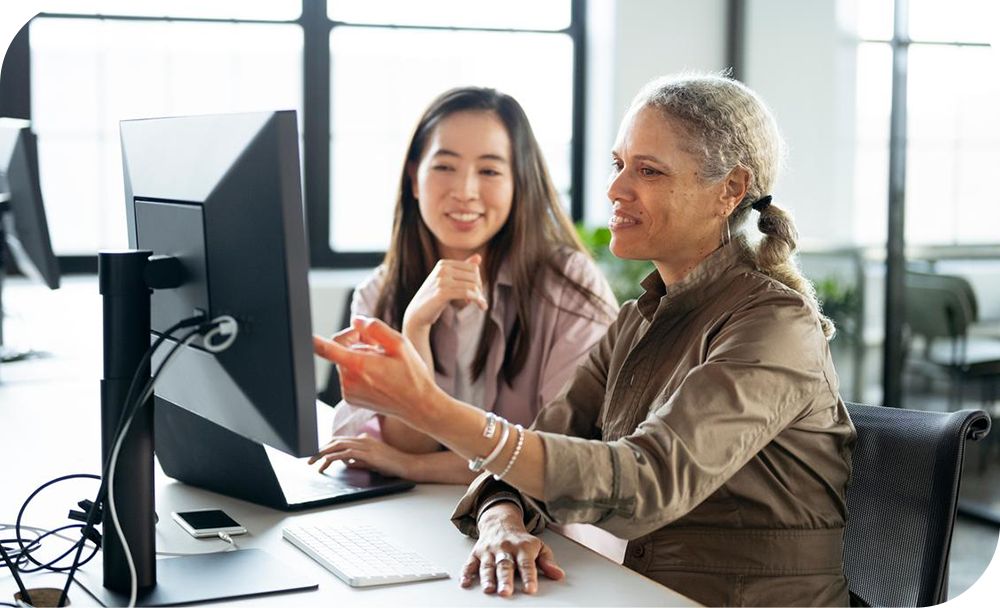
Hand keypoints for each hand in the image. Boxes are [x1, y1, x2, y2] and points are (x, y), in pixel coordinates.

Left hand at [308, 433, 410, 478]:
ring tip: (313, 461)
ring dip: (323, 453)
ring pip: (338, 445)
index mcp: (364, 439)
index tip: (317, 456)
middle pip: (336, 441)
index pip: (340, 441)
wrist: (405, 464)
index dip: (327, 447)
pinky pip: (346, 453)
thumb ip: (358, 460)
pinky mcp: (367, 453)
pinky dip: (334, 456)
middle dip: (320, 449)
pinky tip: (326, 461)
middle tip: (310, 459)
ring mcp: (365, 445)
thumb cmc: (391, 464)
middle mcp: (363, 439)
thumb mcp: (371, 461)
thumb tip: (346, 462)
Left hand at [313, 317, 440, 424]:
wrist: (417, 405)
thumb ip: (375, 328)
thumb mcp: (399, 344)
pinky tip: (377, 377)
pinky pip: (348, 376)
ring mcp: (348, 391)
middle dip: (356, 343)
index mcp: (359, 364)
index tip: (302, 338)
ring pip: (345, 362)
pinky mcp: (349, 398)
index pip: (328, 349)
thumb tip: (356, 322)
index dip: (314, 341)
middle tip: (378, 347)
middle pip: (341, 349)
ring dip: (359, 358)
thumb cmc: (411, 373)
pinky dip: (359, 372)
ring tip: (381, 365)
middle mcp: (349, 380)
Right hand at [402, 254, 487, 335]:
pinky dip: (477, 300)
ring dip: (480, 297)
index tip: (475, 293)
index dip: (478, 281)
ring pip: (472, 285)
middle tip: (480, 301)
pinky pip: (467, 293)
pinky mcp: (442, 293)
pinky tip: (480, 306)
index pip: (473, 268)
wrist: (417, 313)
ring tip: (482, 305)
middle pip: (474, 276)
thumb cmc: (434, 297)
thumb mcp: (448, 281)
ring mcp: (441, 280)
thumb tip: (479, 257)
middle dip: (480, 289)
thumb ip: (462, 269)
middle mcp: (442, 269)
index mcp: (444, 264)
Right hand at [461, 502, 563, 595]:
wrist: (501, 522)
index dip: (529, 577)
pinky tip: (465, 583)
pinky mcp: (477, 552)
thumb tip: (558, 575)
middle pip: (505, 566)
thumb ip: (547, 561)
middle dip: (505, 579)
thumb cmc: (521, 540)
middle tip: (506, 592)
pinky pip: (470, 563)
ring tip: (489, 590)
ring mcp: (490, 551)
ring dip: (487, 578)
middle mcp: (505, 549)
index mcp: (522, 548)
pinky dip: (467, 573)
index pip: (526, 564)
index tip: (530, 589)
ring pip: (488, 565)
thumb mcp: (538, 546)